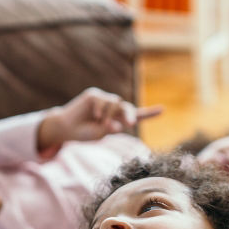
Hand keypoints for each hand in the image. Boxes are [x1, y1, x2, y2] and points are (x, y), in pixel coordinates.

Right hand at [36, 87, 162, 151]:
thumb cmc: (84, 133)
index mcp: (117, 119)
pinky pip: (103, 100)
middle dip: (130, 115)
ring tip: (100, 122)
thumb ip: (110, 129)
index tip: (162, 110)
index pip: (136, 115)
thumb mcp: (100, 134)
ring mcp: (103, 100)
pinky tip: (94, 115)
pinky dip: (100, 109)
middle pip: (127, 108)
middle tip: (130, 123)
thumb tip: (118, 123)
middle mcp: (112, 108)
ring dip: (110, 115)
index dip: (149, 113)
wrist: (66, 129)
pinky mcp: (94, 95)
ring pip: (115, 103)